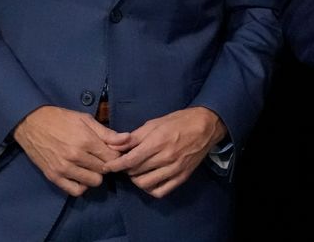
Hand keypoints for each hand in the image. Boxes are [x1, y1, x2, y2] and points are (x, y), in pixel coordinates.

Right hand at [13, 105, 128, 196]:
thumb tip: (128, 139)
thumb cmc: (61, 119)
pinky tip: (81, 175)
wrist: (32, 123)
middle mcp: (75, 157)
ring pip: (93, 182)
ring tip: (91, 166)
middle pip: (104, 170)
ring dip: (95, 175)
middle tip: (101, 158)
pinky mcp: (53, 176)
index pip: (112, 158)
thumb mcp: (86, 120)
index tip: (112, 152)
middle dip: (106, 165)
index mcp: (86, 141)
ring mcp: (63, 168)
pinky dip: (81, 186)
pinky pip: (75, 191)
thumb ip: (107, 133)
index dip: (116, 155)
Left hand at [103, 107, 225, 198]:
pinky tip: (149, 180)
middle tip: (125, 164)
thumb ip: (134, 136)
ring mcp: (175, 169)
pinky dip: (150, 189)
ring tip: (136, 172)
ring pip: (146, 184)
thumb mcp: (155, 123)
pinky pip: (161, 191)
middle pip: (135, 172)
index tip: (107, 166)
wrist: (206, 126)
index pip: (130, 160)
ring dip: (136, 180)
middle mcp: (166, 157)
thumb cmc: (179, 121)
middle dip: (126, 169)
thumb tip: (114, 145)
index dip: (115, 165)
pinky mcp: (182, 177)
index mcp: (158, 142)